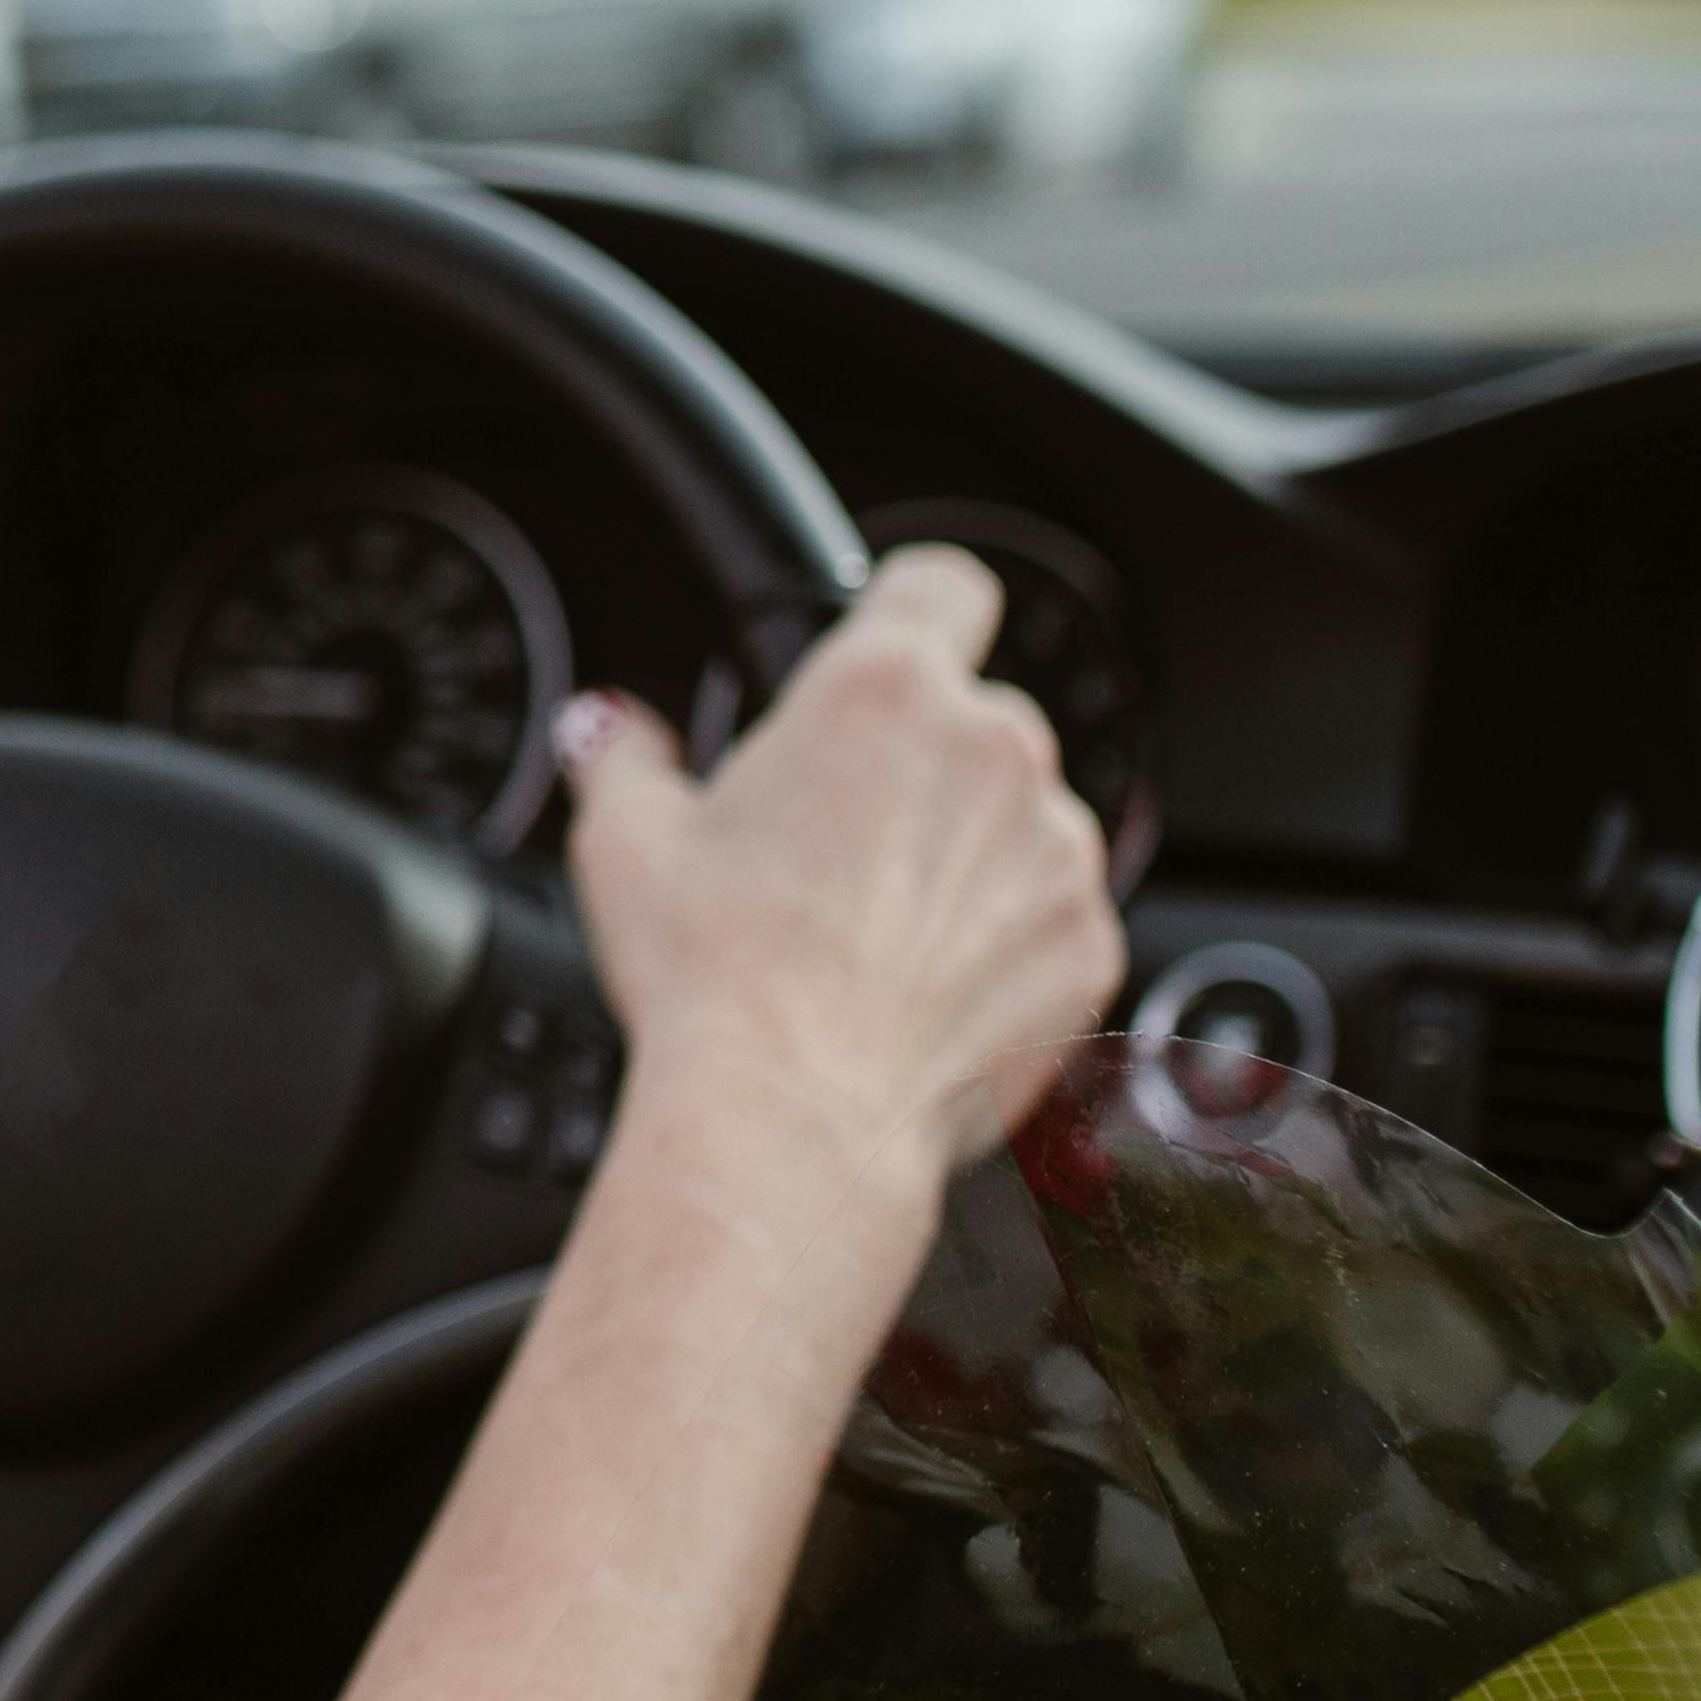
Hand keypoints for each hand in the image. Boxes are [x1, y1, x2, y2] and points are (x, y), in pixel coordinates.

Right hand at [550, 545, 1121, 1181]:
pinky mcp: (1091, 943)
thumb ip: (625, 755)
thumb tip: (609, 729)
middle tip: (838, 841)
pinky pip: (1053, 915)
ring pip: (1019, 819)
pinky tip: (925, 990)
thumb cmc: (716, 975)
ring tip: (877, 933)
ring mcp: (1056, 847)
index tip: (883, 659)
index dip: (910, 614)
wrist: (798, 1117)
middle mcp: (992, 748)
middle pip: (974, 715)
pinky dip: (1008, 942)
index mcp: (882, 689)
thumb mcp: (628, 840)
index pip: (941, 583)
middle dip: (919, 766)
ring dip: (967, 855)